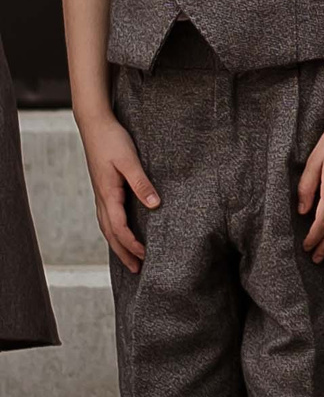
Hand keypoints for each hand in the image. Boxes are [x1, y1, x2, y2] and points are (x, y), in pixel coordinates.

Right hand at [78, 115, 157, 272]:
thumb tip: (155, 206)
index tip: (145, 256)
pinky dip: (115, 231)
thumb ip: (141, 183)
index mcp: (108, 195)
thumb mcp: (130, 161)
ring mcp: (101, 195)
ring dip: (119, 244)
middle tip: (137, 270)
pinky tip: (122, 233)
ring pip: (107, 227)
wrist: (95, 125)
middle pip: (111, 234)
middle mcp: (102, 199)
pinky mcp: (104, 189)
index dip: (131, 244)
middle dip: (123, 253)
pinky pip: (108, 217)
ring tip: (131, 258)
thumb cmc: (113, 141)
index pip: (119, 228)